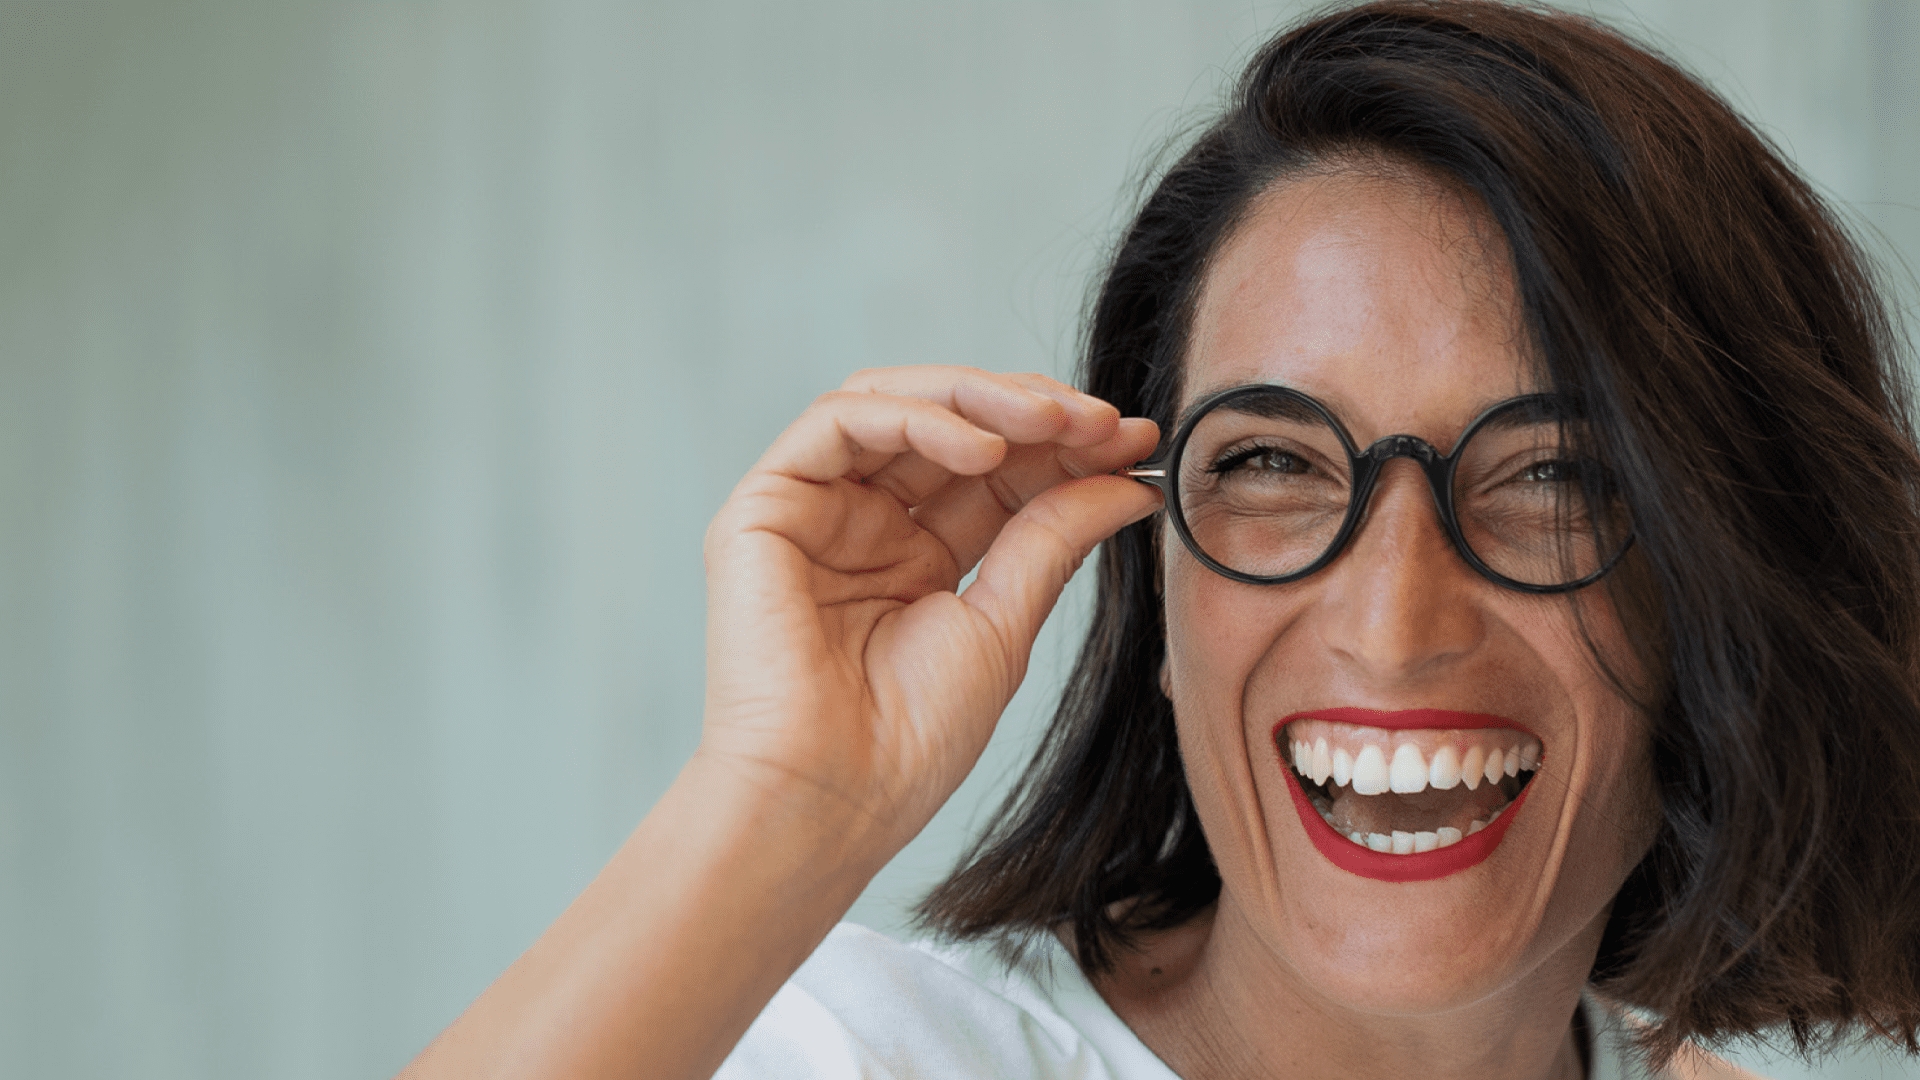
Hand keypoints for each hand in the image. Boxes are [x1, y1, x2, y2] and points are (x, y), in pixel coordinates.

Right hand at [699, 365, 1161, 853]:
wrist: (832, 798)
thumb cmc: (908, 739)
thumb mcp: (1005, 622)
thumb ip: (1054, 537)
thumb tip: (1129, 480)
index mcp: (916, 555)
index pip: (994, 471)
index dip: (1063, 448)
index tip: (1137, 443)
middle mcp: (862, 523)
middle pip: (949, 425)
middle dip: (1035, 413)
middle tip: (1105, 423)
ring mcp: (812, 510)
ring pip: (894, 403)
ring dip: (984, 400)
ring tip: (1056, 421)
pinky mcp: (764, 508)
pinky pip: (837, 423)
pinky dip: (915, 416)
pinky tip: (983, 447)